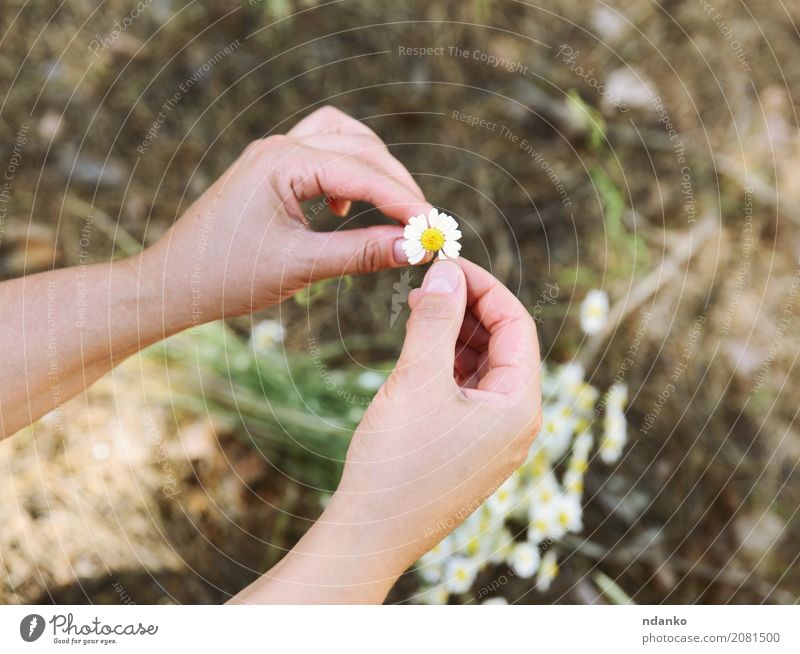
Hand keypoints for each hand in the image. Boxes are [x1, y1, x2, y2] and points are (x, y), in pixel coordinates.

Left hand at [141, 106, 430, 321]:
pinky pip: (321, 152)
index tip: (435, 228)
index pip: (361, 172)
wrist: (173, 283)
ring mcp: (273, 156)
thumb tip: (413, 248)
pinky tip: (344, 207)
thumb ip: (360, 253)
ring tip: (393, 206)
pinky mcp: (270, 171)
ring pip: (342, 138)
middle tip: (423, 224)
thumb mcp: (301, 266)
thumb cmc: (228, 276)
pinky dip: (347, 171)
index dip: (403, 200)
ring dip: (373, 167)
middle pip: (359, 147)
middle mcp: (279, 148)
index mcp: (282, 163)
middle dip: (396, 184)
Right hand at [232, 258, 540, 602]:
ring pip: (482, 367)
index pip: (516, 325)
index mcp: (521, 406)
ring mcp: (492, 439)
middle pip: (502, 344)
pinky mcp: (467, 449)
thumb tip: (447, 271)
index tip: (447, 262)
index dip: (483, 286)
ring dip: (454, 333)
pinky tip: (418, 346)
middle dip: (467, 308)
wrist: (370, 535)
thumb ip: (436, 319)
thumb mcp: (417, 378)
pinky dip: (445, 363)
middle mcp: (515, 422)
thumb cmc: (397, 461)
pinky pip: (466, 392)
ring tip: (417, 308)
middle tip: (427, 282)